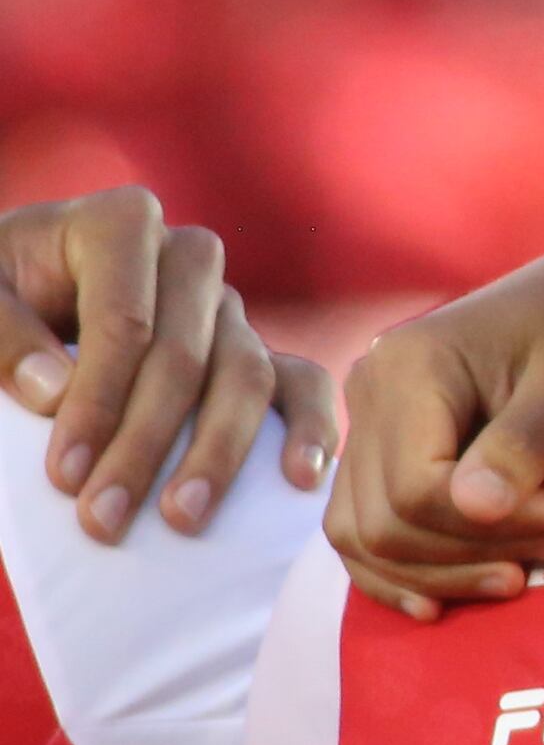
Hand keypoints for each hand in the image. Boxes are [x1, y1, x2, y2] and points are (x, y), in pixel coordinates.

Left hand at [0, 186, 332, 539]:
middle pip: (186, 356)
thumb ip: (0, 336)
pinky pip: (302, 382)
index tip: (63, 475)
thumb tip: (54, 391)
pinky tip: (298, 479)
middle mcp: (188, 257)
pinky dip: (311, 428)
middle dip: (146, 444)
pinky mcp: (254, 347)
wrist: (20, 296)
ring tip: (181, 520)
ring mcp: (228, 304)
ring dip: (217, 455)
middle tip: (104, 518)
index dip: (98, 401)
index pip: (124, 321)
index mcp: (119, 225)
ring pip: (247, 376)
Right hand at [324, 216, 543, 616]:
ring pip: (364, 535)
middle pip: (383, 521)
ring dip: (440, 573)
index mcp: (408, 368)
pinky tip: (441, 602)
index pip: (415, 489)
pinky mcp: (391, 451)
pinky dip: (402, 570)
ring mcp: (372, 425)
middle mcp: (369, 395)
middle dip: (468, 556)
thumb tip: (472, 507)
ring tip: (523, 576)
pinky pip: (369, 527)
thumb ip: (523, 444)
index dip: (488, 528)